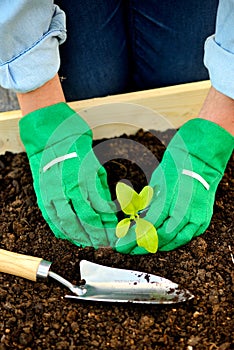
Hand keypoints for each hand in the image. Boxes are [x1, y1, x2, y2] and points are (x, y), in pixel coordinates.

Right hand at [19, 102, 117, 247]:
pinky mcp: (43, 196)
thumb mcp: (95, 167)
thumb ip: (101, 190)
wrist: (50, 139)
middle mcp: (69, 188)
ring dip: (80, 237)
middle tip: (105, 244)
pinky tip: (71, 237)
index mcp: (85, 179)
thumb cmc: (76, 151)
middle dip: (96, 235)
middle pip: (85, 220)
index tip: (115, 234)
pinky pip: (52, 219)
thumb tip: (109, 211)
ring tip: (89, 244)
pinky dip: (62, 231)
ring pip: (68, 223)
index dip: (108, 225)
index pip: (99, 210)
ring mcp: (54, 193)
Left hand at [116, 118, 232, 253]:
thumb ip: (147, 205)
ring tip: (142, 248)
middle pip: (160, 237)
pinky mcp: (203, 220)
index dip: (133, 238)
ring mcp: (196, 217)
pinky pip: (187, 237)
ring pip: (175, 241)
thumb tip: (135, 221)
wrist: (200, 162)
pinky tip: (162, 243)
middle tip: (129, 249)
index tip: (120, 246)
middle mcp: (184, 211)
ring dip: (157, 246)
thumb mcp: (155, 184)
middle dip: (142, 246)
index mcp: (168, 199)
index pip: (148, 226)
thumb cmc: (174, 169)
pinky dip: (173, 242)